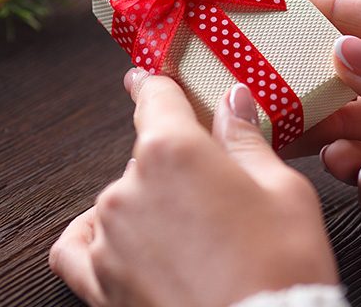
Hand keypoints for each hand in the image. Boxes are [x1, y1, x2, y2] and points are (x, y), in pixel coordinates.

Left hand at [48, 70, 337, 305]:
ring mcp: (108, 236)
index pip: (154, 98)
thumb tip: (233, 101)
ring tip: (192, 238)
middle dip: (177, 169)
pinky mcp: (98, 282)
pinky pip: (76, 249)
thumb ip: (246, 139)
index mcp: (174, 150)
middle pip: (145, 157)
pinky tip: (116, 242)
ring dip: (148, 207)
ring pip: (120, 202)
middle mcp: (129, 186)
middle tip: (217, 199)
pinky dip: (93, 239)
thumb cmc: (282, 267)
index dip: (153, 84)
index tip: (146, 77)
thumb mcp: (284, 191)